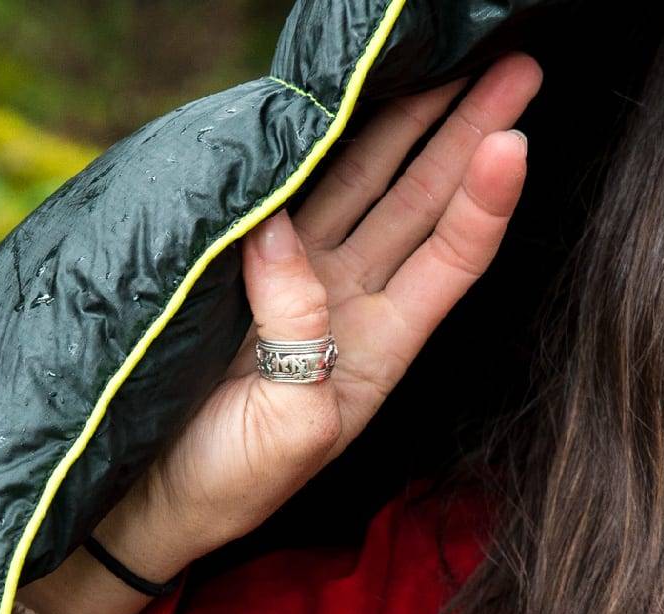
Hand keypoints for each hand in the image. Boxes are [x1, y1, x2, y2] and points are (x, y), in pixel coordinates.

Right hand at [133, 51, 542, 570]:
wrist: (148, 501)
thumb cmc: (229, 482)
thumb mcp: (289, 426)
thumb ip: (297, 329)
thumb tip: (274, 228)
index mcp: (380, 348)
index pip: (451, 257)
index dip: (486, 198)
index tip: (515, 137)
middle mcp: (349, 303)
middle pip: (421, 201)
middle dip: (468, 132)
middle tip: (514, 65)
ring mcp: (295, 283)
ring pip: (363, 185)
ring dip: (405, 124)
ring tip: (448, 63)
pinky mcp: (236, 270)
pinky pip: (284, 198)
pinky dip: (312, 150)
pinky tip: (338, 107)